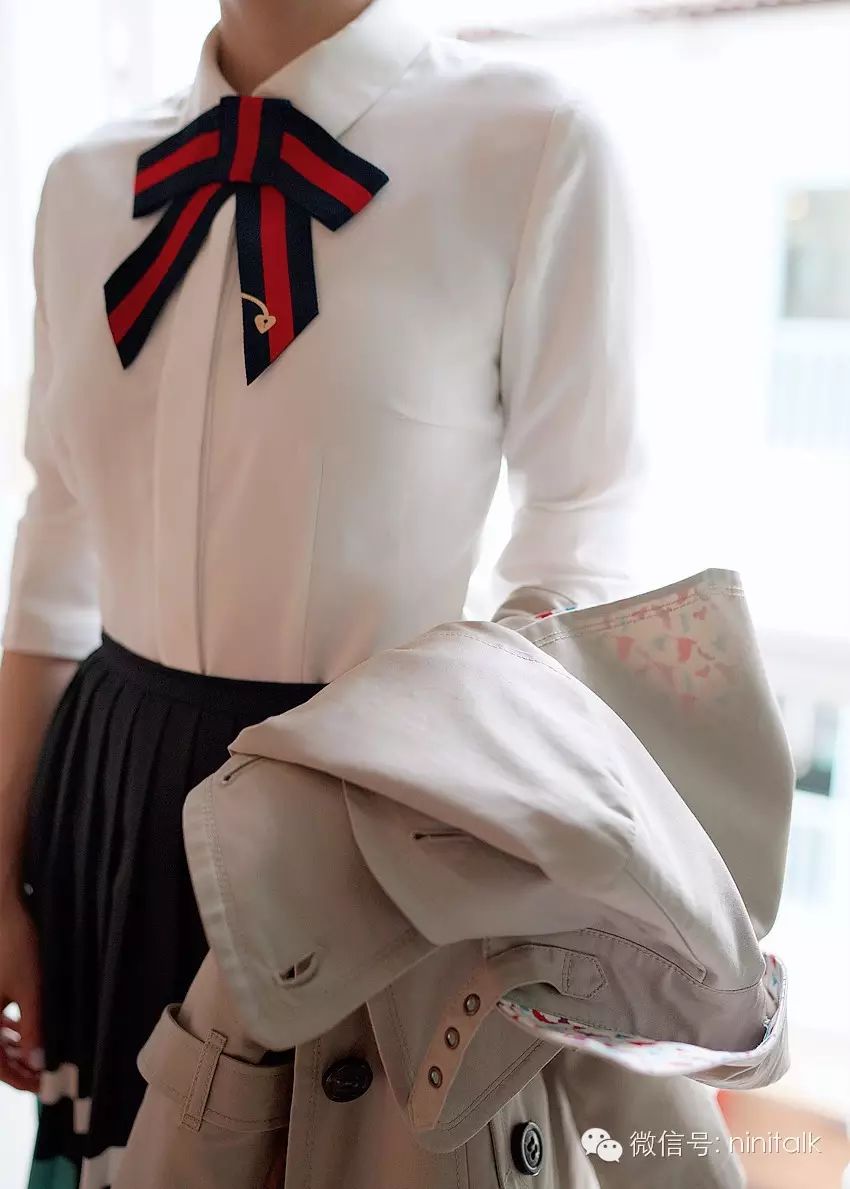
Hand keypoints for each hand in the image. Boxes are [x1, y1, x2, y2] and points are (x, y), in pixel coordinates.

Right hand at [0, 894, 42, 1091]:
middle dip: (19, 1068)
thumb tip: (38, 1063)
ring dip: (16, 1050)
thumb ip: (33, 1027)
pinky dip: (9, 1030)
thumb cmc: (15, 946)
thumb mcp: (30, 989)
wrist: (3, 910)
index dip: (19, 1080)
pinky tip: (24, 1031)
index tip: (43, 1089)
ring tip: (40, 1057)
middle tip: (46, 1076)